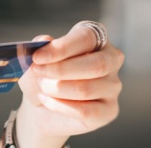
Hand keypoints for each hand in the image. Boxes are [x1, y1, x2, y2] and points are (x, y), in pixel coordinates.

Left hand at [15, 22, 123, 146]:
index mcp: (96, 38)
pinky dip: (59, 106)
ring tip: (42, 87)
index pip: (87, 38)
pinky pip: (84, 111)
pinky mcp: (109, 110)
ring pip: (86, 89)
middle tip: (38, 71)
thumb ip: (40, 45)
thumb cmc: (44, 76)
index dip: (62, 47)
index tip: (38, 56)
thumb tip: (45, 40)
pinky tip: (46, 100)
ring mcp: (113, 86)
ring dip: (56, 89)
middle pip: (97, 65)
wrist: (42, 107)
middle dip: (61, 70)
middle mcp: (111, 60)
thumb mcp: (37, 58)